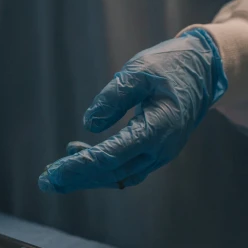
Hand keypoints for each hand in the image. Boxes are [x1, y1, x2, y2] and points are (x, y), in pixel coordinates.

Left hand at [38, 28, 227, 192]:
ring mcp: (159, 153)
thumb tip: (89, 124)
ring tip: (54, 172)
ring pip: (119, 175)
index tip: (53, 172)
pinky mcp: (155, 151)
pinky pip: (126, 168)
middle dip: (78, 177)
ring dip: (87, 176)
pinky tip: (78, 154)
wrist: (203, 71)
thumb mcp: (139, 71)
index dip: (81, 165)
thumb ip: (114, 96)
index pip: (112, 155)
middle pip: (113, 172)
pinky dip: (101, 167)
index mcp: (158, 128)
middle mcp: (160, 148)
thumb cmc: (169, 66)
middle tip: (45, 181)